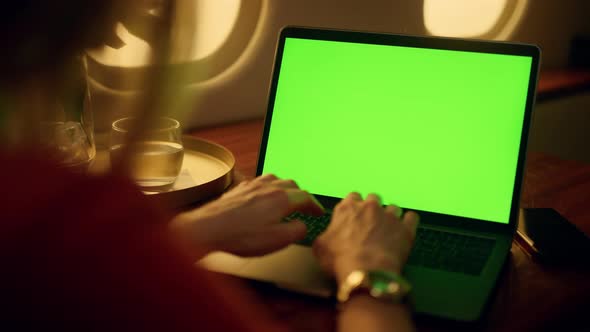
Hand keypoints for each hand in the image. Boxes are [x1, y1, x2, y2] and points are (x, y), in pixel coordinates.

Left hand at [171, 174, 324, 256]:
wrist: (209, 228)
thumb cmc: (241, 236)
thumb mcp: (277, 240)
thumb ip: (296, 231)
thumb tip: (302, 225)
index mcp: (281, 199)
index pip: (305, 197)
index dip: (314, 205)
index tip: (318, 212)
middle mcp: (268, 187)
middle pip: (291, 184)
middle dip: (301, 194)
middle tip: (304, 205)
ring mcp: (251, 185)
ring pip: (274, 178)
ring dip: (284, 187)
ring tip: (285, 196)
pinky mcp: (238, 188)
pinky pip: (258, 182)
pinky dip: (267, 187)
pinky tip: (261, 195)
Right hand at [313, 193, 418, 283]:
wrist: (365, 272)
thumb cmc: (339, 260)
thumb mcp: (320, 248)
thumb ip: (325, 235)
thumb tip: (327, 236)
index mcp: (347, 208)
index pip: (352, 197)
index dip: (354, 207)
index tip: (354, 217)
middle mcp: (369, 207)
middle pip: (374, 198)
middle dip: (372, 209)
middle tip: (370, 225)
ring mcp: (389, 216)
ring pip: (393, 207)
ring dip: (390, 217)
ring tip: (388, 231)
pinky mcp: (406, 228)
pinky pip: (412, 217)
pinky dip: (408, 222)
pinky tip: (404, 230)